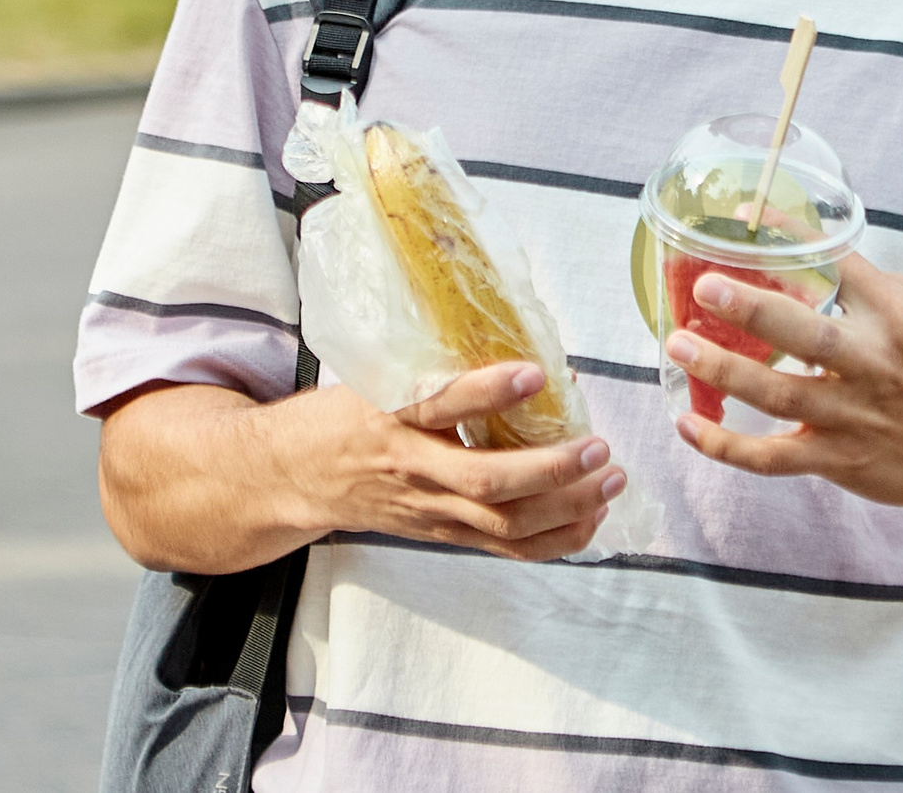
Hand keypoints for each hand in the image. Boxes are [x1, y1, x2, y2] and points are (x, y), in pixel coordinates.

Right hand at [283, 362, 626, 560]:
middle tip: (598, 446)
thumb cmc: (342, 416)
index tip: (534, 374)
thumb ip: (437, 370)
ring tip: (609, 480)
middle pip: (485, 482)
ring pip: (503, 523)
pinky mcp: (442, 534)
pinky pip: (505, 548)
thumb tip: (525, 354)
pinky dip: (555, 539)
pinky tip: (591, 520)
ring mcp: (428, 510)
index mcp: (390, 417)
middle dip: (550, 469)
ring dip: (566, 507)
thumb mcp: (375, 377)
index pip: (441, 404)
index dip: (489, 391)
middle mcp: (411, 469)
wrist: (293, 477)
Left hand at [665, 254, 902, 529]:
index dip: (790, 240)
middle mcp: (876, 365)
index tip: (745, 218)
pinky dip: (726, 446)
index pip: (839, 267)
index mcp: (897, 318)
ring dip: (724, 371)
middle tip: (704, 286)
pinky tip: (688, 426)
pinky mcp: (839, 460)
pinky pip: (772, 457)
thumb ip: (863, 287)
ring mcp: (854, 417)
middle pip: (808, 335)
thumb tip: (799, 249)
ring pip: (780, 395)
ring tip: (679, 344)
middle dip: (752, 310)